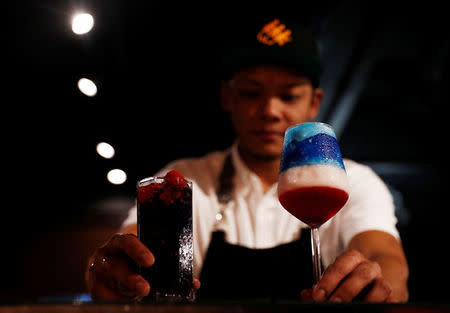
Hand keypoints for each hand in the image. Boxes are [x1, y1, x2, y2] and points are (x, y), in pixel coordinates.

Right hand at [86, 233, 200, 300]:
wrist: (107, 265)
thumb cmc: (133, 260)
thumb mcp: (146, 257)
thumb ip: (167, 266)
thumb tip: (193, 284)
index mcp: (120, 242)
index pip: (127, 241)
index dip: (138, 250)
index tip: (151, 261)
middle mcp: (106, 254)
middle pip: (116, 266)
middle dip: (131, 279)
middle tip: (145, 288)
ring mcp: (97, 271)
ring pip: (110, 282)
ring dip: (126, 292)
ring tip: (138, 297)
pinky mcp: (94, 287)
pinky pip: (102, 297)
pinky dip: (117, 300)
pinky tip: (128, 302)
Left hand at [301, 249, 393, 301]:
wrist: (373, 287)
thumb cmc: (348, 283)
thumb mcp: (332, 282)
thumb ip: (319, 288)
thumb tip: (307, 295)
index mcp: (352, 259)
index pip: (341, 264)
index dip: (329, 279)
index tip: (318, 294)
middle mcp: (370, 267)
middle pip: (361, 274)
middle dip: (346, 290)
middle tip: (333, 303)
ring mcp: (383, 281)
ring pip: (381, 286)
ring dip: (367, 299)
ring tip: (352, 308)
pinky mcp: (393, 296)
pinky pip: (391, 301)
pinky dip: (380, 305)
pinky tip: (367, 309)